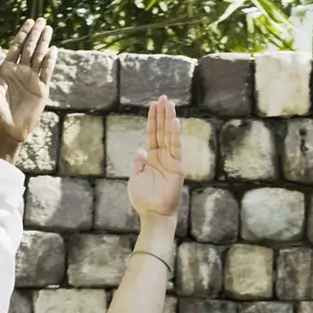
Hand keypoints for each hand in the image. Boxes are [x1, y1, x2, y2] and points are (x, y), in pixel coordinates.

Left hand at [0, 19, 55, 159]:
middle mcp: (20, 73)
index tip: (29, 22)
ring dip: (44, 43)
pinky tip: (53, 50)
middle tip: (42, 20)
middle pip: (30, 48)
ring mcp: (32, 81)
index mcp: (7, 70)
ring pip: (39, 57)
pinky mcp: (41, 90)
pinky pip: (46, 72)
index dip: (23, 34)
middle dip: (36, 34)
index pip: (16, 47)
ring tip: (49, 29)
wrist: (5, 130)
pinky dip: (50, 61)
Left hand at [128, 96, 183, 223]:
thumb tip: (140, 150)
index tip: (154, 104)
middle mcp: (163, 157)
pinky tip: (174, 121)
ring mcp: (171, 161)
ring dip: (169, 119)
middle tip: (163, 97)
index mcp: (153, 158)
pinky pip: (176, 147)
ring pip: (169, 136)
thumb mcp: (136, 178)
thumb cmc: (144, 200)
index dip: (153, 120)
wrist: (153, 214)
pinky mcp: (177, 167)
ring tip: (169, 103)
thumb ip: (138, 163)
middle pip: (162, 131)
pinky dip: (175, 134)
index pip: (153, 134)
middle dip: (163, 114)